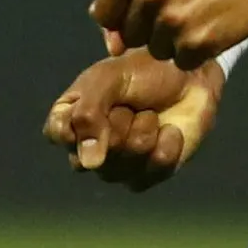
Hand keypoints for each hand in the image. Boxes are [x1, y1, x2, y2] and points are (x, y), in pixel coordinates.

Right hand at [44, 45, 222, 190]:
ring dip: (145, 131)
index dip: (83, 122)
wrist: (189, 78)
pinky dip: (167, 145)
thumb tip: (89, 164)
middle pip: (94, 156)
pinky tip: (170, 130)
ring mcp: (117, 165)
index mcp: (70, 117)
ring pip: (125, 165)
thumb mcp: (108, 78)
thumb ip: (89, 114)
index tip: (103, 102)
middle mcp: (88, 147)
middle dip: (121, 122)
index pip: (58, 134)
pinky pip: (152, 171)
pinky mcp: (146, 176)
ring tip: (151, 113)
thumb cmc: (143, 71)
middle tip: (132, 102)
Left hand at [90, 0, 247, 66]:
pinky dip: (194, 52)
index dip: (121, 18)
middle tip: (177, 9)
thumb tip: (105, 28)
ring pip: (155, 50)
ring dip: (172, 41)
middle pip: (130, 36)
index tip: (141, 14)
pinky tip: (207, 28)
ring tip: (194, 16)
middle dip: (148, 28)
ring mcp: (172, 20)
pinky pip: (181, 61)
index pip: (104, 14)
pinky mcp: (196, 43)